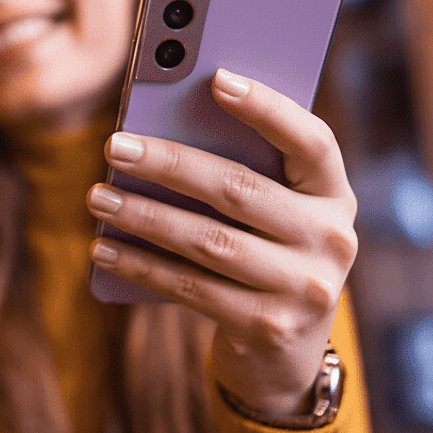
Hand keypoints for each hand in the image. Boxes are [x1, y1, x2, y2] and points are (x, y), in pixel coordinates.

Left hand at [86, 69, 357, 415]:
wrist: (286, 354)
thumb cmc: (266, 254)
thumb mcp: (275, 213)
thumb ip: (244, 171)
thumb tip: (161, 128)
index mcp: (334, 195)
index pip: (311, 141)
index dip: (268, 108)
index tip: (217, 79)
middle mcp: (330, 240)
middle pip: (239, 189)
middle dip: (169, 164)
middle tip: (115, 146)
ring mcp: (303, 289)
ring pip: (207, 241)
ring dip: (144, 217)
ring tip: (98, 197)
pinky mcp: (266, 328)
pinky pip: (191, 287)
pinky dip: (142, 265)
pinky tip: (105, 249)